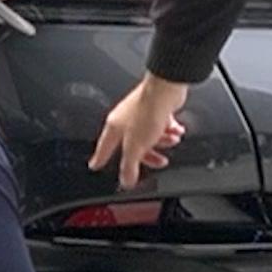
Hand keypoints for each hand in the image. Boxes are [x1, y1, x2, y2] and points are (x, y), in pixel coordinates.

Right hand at [90, 74, 188, 188]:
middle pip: (133, 146)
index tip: (95, 165)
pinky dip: (170, 130)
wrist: (165, 90)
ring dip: (163, 141)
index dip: (99, 159)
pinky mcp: (156, 107)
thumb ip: (130, 166)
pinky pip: (161, 124)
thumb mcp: (136, 147)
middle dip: (148, 155)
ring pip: (149, 135)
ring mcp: (140, 113)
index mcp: (114, 127)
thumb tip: (126, 181)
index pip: (103, 148)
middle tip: (160, 162)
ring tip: (172, 140)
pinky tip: (177, 131)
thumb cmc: (147, 111)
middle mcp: (125, 119)